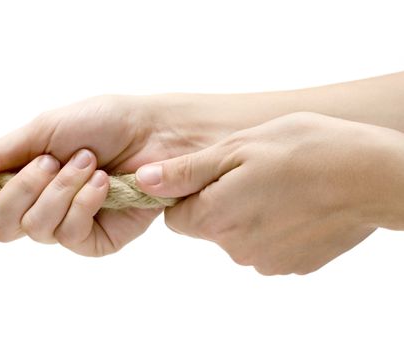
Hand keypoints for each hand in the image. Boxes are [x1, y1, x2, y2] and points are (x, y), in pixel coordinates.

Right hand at [0, 95, 231, 255]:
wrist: (153, 131)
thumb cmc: (103, 123)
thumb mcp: (46, 129)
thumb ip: (2, 151)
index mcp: (21, 181)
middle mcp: (39, 207)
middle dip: (21, 190)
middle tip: (51, 160)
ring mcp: (67, 226)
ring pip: (35, 229)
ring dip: (59, 190)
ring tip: (88, 162)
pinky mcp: (96, 240)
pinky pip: (71, 234)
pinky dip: (83, 203)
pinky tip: (103, 183)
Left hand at [136, 112, 403, 274]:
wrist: (372, 176)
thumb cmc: (304, 150)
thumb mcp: (237, 148)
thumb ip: (186, 172)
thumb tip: (143, 182)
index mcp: (214, 217)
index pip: (176, 217)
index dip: (189, 193)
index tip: (213, 174)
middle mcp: (234, 248)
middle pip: (208, 226)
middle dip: (220, 202)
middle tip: (252, 172)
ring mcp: (266, 262)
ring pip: (238, 236)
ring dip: (249, 214)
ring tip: (279, 185)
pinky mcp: (293, 265)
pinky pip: (268, 246)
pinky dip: (275, 228)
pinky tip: (296, 204)